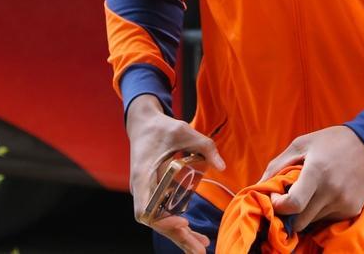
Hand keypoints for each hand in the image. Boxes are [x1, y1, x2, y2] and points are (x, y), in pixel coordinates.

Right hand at [126, 95, 225, 253]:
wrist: (143, 123)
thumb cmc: (161, 127)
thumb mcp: (184, 130)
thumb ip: (204, 145)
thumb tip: (221, 166)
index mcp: (143, 175)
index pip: (146, 210)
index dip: (162, 221)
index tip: (183, 221)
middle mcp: (142, 188)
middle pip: (156, 221)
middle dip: (177, 236)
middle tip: (199, 250)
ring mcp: (146, 192)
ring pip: (160, 220)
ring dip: (179, 234)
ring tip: (200, 246)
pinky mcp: (153, 192)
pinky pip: (163, 213)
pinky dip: (177, 224)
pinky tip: (193, 233)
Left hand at [260, 125, 363, 232]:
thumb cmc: (332, 141)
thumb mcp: (302, 143)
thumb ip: (277, 165)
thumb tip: (258, 186)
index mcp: (316, 172)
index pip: (293, 204)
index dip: (279, 206)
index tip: (277, 198)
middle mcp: (331, 191)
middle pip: (300, 221)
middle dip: (290, 215)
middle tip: (289, 201)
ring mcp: (344, 202)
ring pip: (314, 222)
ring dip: (306, 213)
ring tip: (310, 194)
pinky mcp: (353, 209)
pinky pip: (329, 220)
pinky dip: (322, 212)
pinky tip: (327, 195)